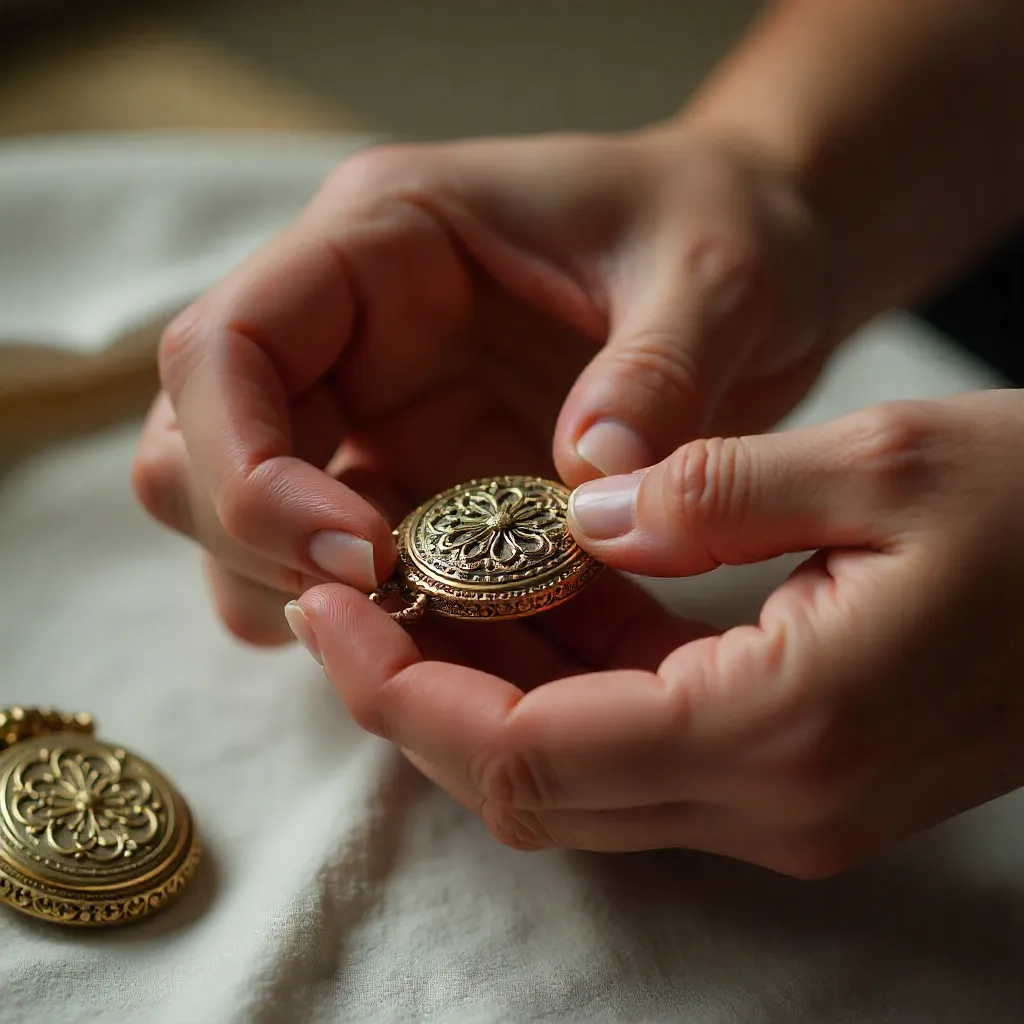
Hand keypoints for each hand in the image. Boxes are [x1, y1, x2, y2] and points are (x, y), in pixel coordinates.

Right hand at [131, 126, 829, 643]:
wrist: (753, 257)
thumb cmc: (723, 228)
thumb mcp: (716, 277)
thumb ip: (658, 371)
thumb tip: (589, 488)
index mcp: (381, 243)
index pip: (224, 350)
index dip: (250, 467)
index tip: (366, 555)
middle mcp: (350, 337)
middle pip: (200, 455)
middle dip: (264, 551)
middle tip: (387, 612)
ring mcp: (379, 418)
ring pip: (256, 532)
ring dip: (321, 606)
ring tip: (443, 641)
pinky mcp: (423, 486)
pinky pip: (358, 576)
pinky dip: (396, 629)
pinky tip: (481, 652)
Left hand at [289, 390, 1023, 875]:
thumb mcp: (888, 459)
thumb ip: (716, 489)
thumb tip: (580, 516)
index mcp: (779, 728)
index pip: (529, 754)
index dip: (407, 692)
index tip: (333, 613)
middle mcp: (768, 799)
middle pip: (528, 784)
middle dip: (415, 698)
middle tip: (343, 602)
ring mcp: (777, 799)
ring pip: (569, 774)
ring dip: (477, 693)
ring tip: (409, 593)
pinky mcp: (784, 769)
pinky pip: (629, 744)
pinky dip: (555, 685)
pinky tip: (522, 600)